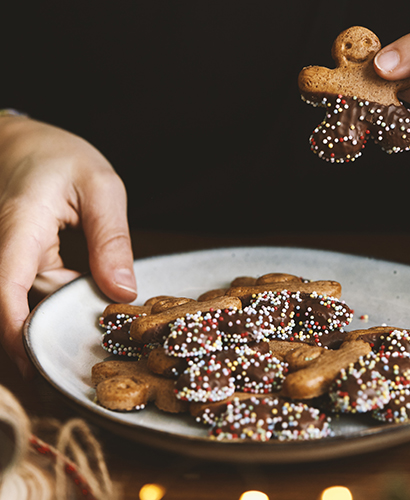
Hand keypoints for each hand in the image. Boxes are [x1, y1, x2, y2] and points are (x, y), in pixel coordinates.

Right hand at [0, 116, 136, 376]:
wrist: (21, 140)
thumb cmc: (59, 155)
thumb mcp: (101, 188)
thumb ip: (112, 240)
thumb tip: (122, 292)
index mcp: (19, 227)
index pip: (4, 289)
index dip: (14, 332)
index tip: (38, 362)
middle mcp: (1, 245)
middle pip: (10, 304)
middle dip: (43, 330)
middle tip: (89, 343)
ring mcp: (4, 253)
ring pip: (23, 298)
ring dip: (55, 310)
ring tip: (95, 311)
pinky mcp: (12, 258)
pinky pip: (29, 287)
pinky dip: (56, 294)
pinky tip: (84, 289)